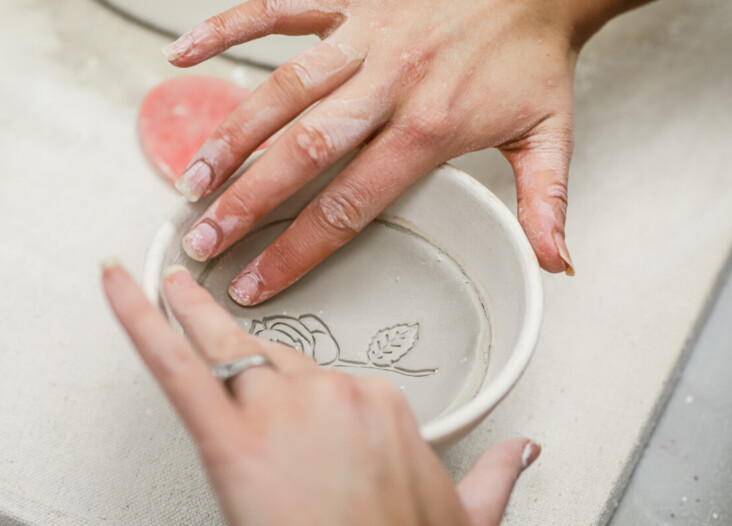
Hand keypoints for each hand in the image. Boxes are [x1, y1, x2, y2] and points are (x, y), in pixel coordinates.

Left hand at [102, 261, 540, 525]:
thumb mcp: (477, 517)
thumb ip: (499, 472)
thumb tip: (521, 452)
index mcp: (377, 405)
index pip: (326, 379)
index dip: (298, 395)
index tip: (286, 402)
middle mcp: (330, 396)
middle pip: (269, 351)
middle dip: (228, 329)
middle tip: (194, 290)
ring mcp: (280, 412)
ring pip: (223, 347)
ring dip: (184, 311)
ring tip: (165, 282)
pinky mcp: (232, 444)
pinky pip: (177, 368)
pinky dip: (141, 320)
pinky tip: (120, 288)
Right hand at [160, 0, 598, 304]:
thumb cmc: (533, 55)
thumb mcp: (550, 134)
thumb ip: (545, 203)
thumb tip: (555, 265)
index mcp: (429, 127)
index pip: (349, 205)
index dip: (298, 250)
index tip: (257, 282)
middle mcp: (387, 84)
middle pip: (302, 152)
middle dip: (247, 203)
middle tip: (203, 240)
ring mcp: (362, 37)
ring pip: (281, 87)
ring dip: (230, 134)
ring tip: (191, 180)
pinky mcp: (349, 0)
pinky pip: (278, 8)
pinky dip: (228, 26)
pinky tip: (185, 54)